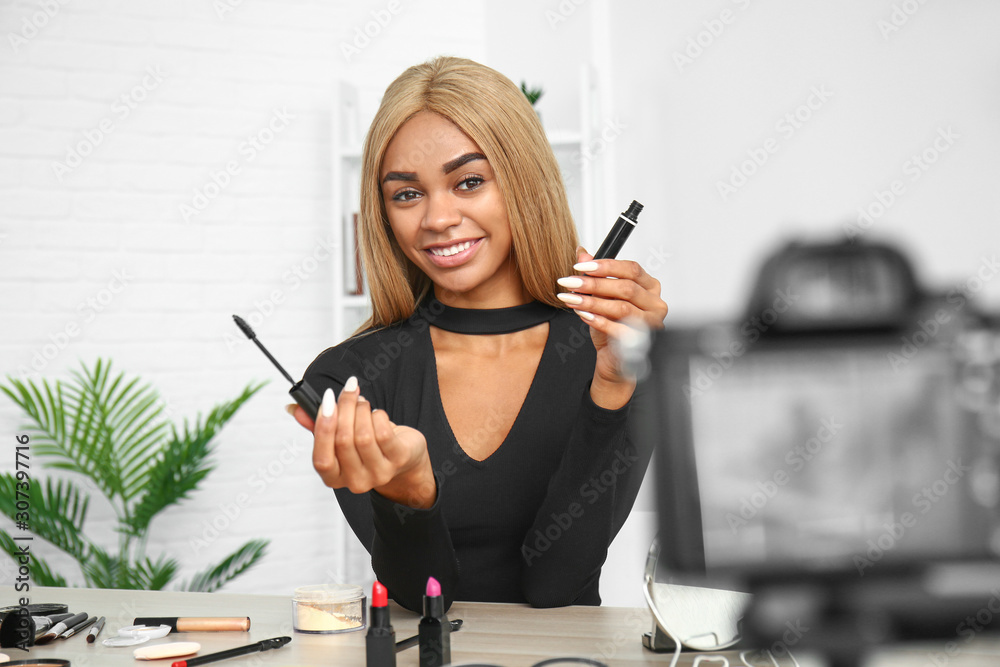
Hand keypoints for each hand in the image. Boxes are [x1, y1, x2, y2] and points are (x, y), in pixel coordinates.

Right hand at [288, 377, 435, 507]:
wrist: (404, 458)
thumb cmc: (368, 446)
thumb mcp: (339, 437)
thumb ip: (316, 425)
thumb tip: (294, 408)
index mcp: (334, 477)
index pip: (321, 459)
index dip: (323, 427)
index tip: (326, 400)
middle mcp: (355, 481)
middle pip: (343, 441)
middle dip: (344, 408)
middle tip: (347, 391)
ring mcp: (378, 473)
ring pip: (363, 435)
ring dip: (361, 410)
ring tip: (362, 402)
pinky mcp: (398, 460)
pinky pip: (383, 432)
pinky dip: (377, 415)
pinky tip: (376, 413)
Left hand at [557, 248, 667, 401]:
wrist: (614, 358)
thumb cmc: (611, 326)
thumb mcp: (599, 297)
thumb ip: (594, 275)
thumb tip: (582, 253)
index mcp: (649, 286)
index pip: (631, 269)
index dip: (605, 266)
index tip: (580, 266)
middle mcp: (655, 303)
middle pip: (626, 287)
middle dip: (593, 284)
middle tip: (570, 282)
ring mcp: (652, 323)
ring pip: (622, 307)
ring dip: (592, 302)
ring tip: (572, 300)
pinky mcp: (643, 342)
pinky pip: (620, 329)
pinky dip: (598, 321)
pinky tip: (583, 315)